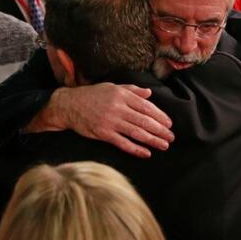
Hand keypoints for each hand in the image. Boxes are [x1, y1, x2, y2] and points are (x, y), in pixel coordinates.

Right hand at [25, 83, 173, 157]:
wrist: (69, 105)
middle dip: (160, 130)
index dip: (160, 116)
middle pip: (144, 121)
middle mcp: (118, 108)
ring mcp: (110, 122)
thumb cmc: (92, 95)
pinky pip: (123, 143)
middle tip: (171, 137)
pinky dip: (136, 149)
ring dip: (152, 140)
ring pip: (136, 133)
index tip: (169, 123)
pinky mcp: (103, 134)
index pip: (146, 107)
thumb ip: (132, 90)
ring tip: (163, 145)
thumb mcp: (112, 87)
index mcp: (122, 96)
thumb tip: (149, 93)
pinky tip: (146, 153)